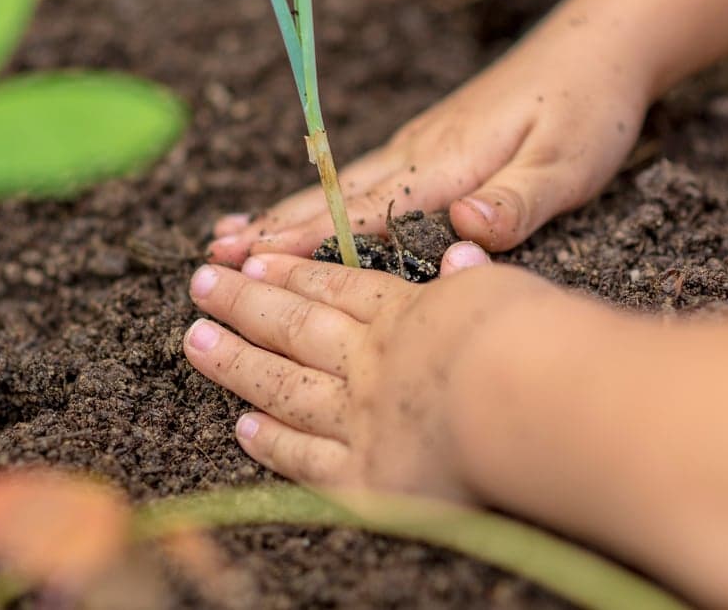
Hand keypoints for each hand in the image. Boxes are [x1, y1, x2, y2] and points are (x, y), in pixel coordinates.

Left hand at [182, 243, 553, 500]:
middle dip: (244, 302)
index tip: (254, 258)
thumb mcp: (503, 288)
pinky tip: (244, 427)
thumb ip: (473, 277)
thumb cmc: (532, 338)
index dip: (293, 272)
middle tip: (201, 285)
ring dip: (236, 361)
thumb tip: (464, 250)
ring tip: (196, 340)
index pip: (337, 287)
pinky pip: (306, 458)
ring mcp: (359, 418)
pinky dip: (273, 441)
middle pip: (295, 327)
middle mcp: (370, 361)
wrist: (528, 402)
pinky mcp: (365, 478)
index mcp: (404, 313)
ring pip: (284, 385)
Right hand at [208, 25, 650, 264]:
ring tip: (227, 235)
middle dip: (273, 229)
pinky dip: (317, 198)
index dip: (308, 240)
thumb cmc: (589, 109)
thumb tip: (462, 226)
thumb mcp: (569, 164)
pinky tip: (298, 209)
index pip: (367, 211)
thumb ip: (517, 202)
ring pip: (339, 186)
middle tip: (213, 257)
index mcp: (448, 164)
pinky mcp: (429, 146)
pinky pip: (360, 179)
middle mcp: (420, 153)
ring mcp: (419, 146)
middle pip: (334, 197)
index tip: (254, 262)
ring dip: (282, 213)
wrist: (598, 47)